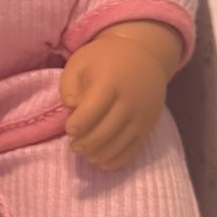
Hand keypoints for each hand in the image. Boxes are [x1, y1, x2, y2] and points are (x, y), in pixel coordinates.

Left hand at [59, 22, 182, 170]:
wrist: (144, 55)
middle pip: (105, 132)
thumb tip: (71, 108)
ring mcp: (141, 116)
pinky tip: (101, 161)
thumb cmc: (104, 59)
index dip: (77, 125)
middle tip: (74, 146)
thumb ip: (69, 85)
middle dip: (85, 144)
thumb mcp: (80, 62)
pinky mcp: (148, 126)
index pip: (92, 110)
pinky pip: (133, 150)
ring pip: (118, 145)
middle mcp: (129, 101)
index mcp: (110, 83)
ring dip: (98, 154)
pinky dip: (116, 160)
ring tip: (85, 153)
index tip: (69, 129)